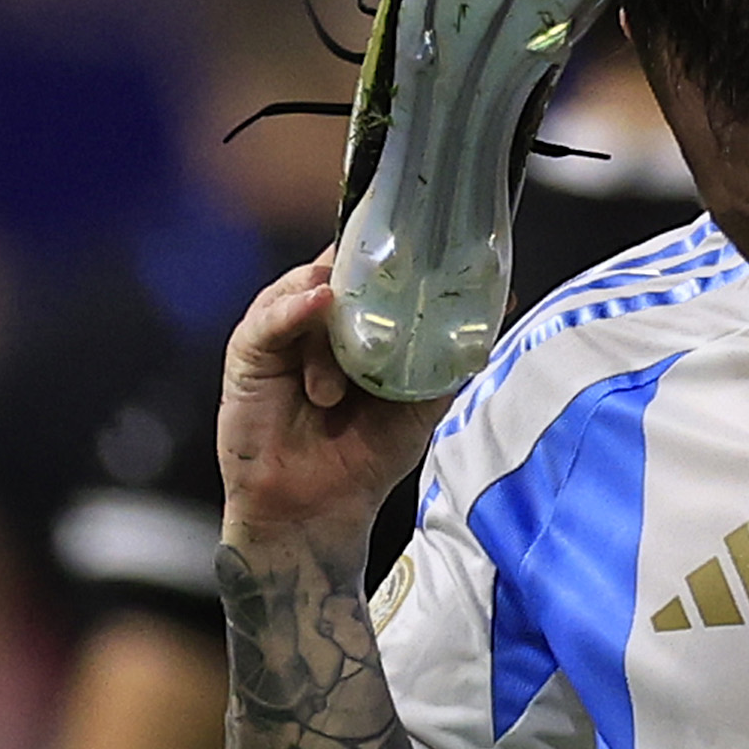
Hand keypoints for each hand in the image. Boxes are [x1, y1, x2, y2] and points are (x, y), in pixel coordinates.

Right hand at [216, 257, 449, 560]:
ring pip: (309, 289)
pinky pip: (270, 320)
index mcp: (359, 328)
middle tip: (403, 265)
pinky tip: (319, 303)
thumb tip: (498, 314)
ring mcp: (282, 333)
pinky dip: (295, 308)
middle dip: (370, 265)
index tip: (429, 239)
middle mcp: (319, 322)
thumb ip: (450, 361)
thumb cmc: (365, 455)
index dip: (396, 253)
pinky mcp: (250, 353)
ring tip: (361, 359)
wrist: (316, 509)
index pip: (373, 272)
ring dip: (342, 314)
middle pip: (339, 269)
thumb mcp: (420, 404)